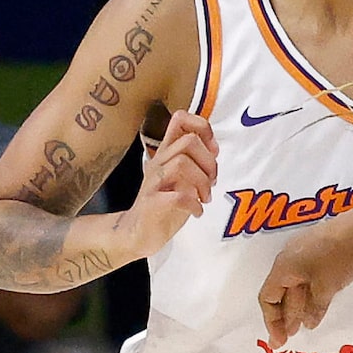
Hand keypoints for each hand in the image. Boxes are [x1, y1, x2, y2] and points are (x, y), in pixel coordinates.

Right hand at [123, 110, 218, 261]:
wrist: (138, 233)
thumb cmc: (164, 205)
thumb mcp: (183, 178)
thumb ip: (196, 161)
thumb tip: (214, 149)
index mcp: (166, 152)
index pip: (180, 119)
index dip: (202, 127)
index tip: (213, 150)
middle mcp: (158, 162)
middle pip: (188, 142)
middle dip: (208, 162)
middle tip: (211, 182)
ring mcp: (154, 182)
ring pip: (181, 164)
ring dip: (202, 182)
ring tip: (204, 197)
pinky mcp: (152, 203)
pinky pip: (178, 196)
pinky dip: (194, 205)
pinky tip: (196, 212)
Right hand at [258, 208, 352, 345]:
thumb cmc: (338, 259)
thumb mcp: (326, 288)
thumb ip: (314, 308)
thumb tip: (308, 323)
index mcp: (283, 268)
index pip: (267, 298)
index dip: (272, 322)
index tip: (281, 341)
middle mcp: (288, 260)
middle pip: (280, 292)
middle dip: (285, 316)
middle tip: (291, 338)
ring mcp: (303, 253)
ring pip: (295, 285)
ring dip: (298, 306)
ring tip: (304, 326)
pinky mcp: (318, 250)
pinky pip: (307, 277)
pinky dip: (310, 294)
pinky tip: (317, 307)